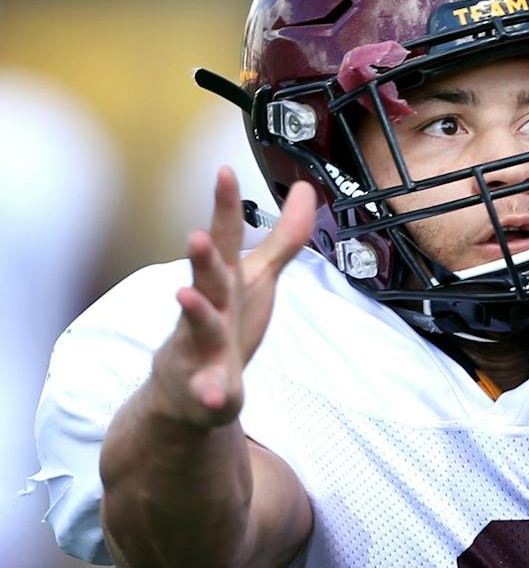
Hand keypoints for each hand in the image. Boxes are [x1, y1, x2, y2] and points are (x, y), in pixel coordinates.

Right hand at [150, 169, 316, 427]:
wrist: (188, 391)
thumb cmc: (225, 323)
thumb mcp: (256, 277)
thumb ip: (282, 237)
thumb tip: (303, 188)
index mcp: (224, 281)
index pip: (225, 238)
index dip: (225, 205)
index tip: (224, 170)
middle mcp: (209, 308)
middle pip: (206, 278)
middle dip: (201, 258)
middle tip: (196, 235)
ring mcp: (201, 348)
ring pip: (198, 328)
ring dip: (194, 312)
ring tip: (185, 297)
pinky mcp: (206, 387)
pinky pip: (208, 390)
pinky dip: (210, 393)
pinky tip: (216, 397)